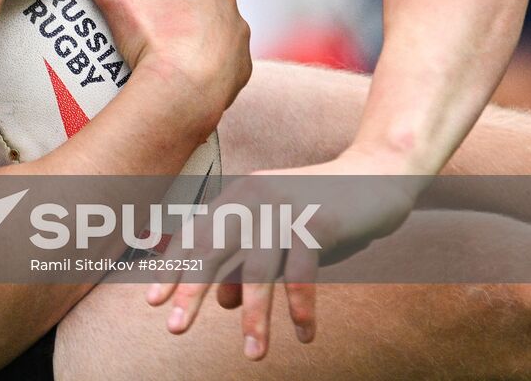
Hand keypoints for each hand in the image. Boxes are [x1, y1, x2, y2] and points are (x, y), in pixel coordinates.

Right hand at [79, 0, 250, 135]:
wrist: (180, 90)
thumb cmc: (149, 39)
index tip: (130, 14)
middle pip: (183, 2)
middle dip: (165, 15)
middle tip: (142, 37)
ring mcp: (237, 30)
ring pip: (205, 29)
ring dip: (187, 38)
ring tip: (162, 56)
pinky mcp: (242, 62)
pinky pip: (220, 59)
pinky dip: (203, 64)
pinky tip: (184, 72)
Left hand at [146, 151, 421, 359]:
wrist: (376, 175)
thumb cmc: (319, 209)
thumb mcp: (277, 234)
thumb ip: (248, 260)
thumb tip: (223, 301)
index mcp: (237, 197)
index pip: (196, 237)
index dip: (174, 269)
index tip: (154, 302)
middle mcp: (253, 199)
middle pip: (214, 250)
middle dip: (192, 290)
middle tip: (174, 328)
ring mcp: (284, 209)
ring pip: (260, 271)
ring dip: (256, 317)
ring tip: (252, 355)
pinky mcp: (318, 223)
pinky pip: (302, 275)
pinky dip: (301, 308)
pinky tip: (303, 336)